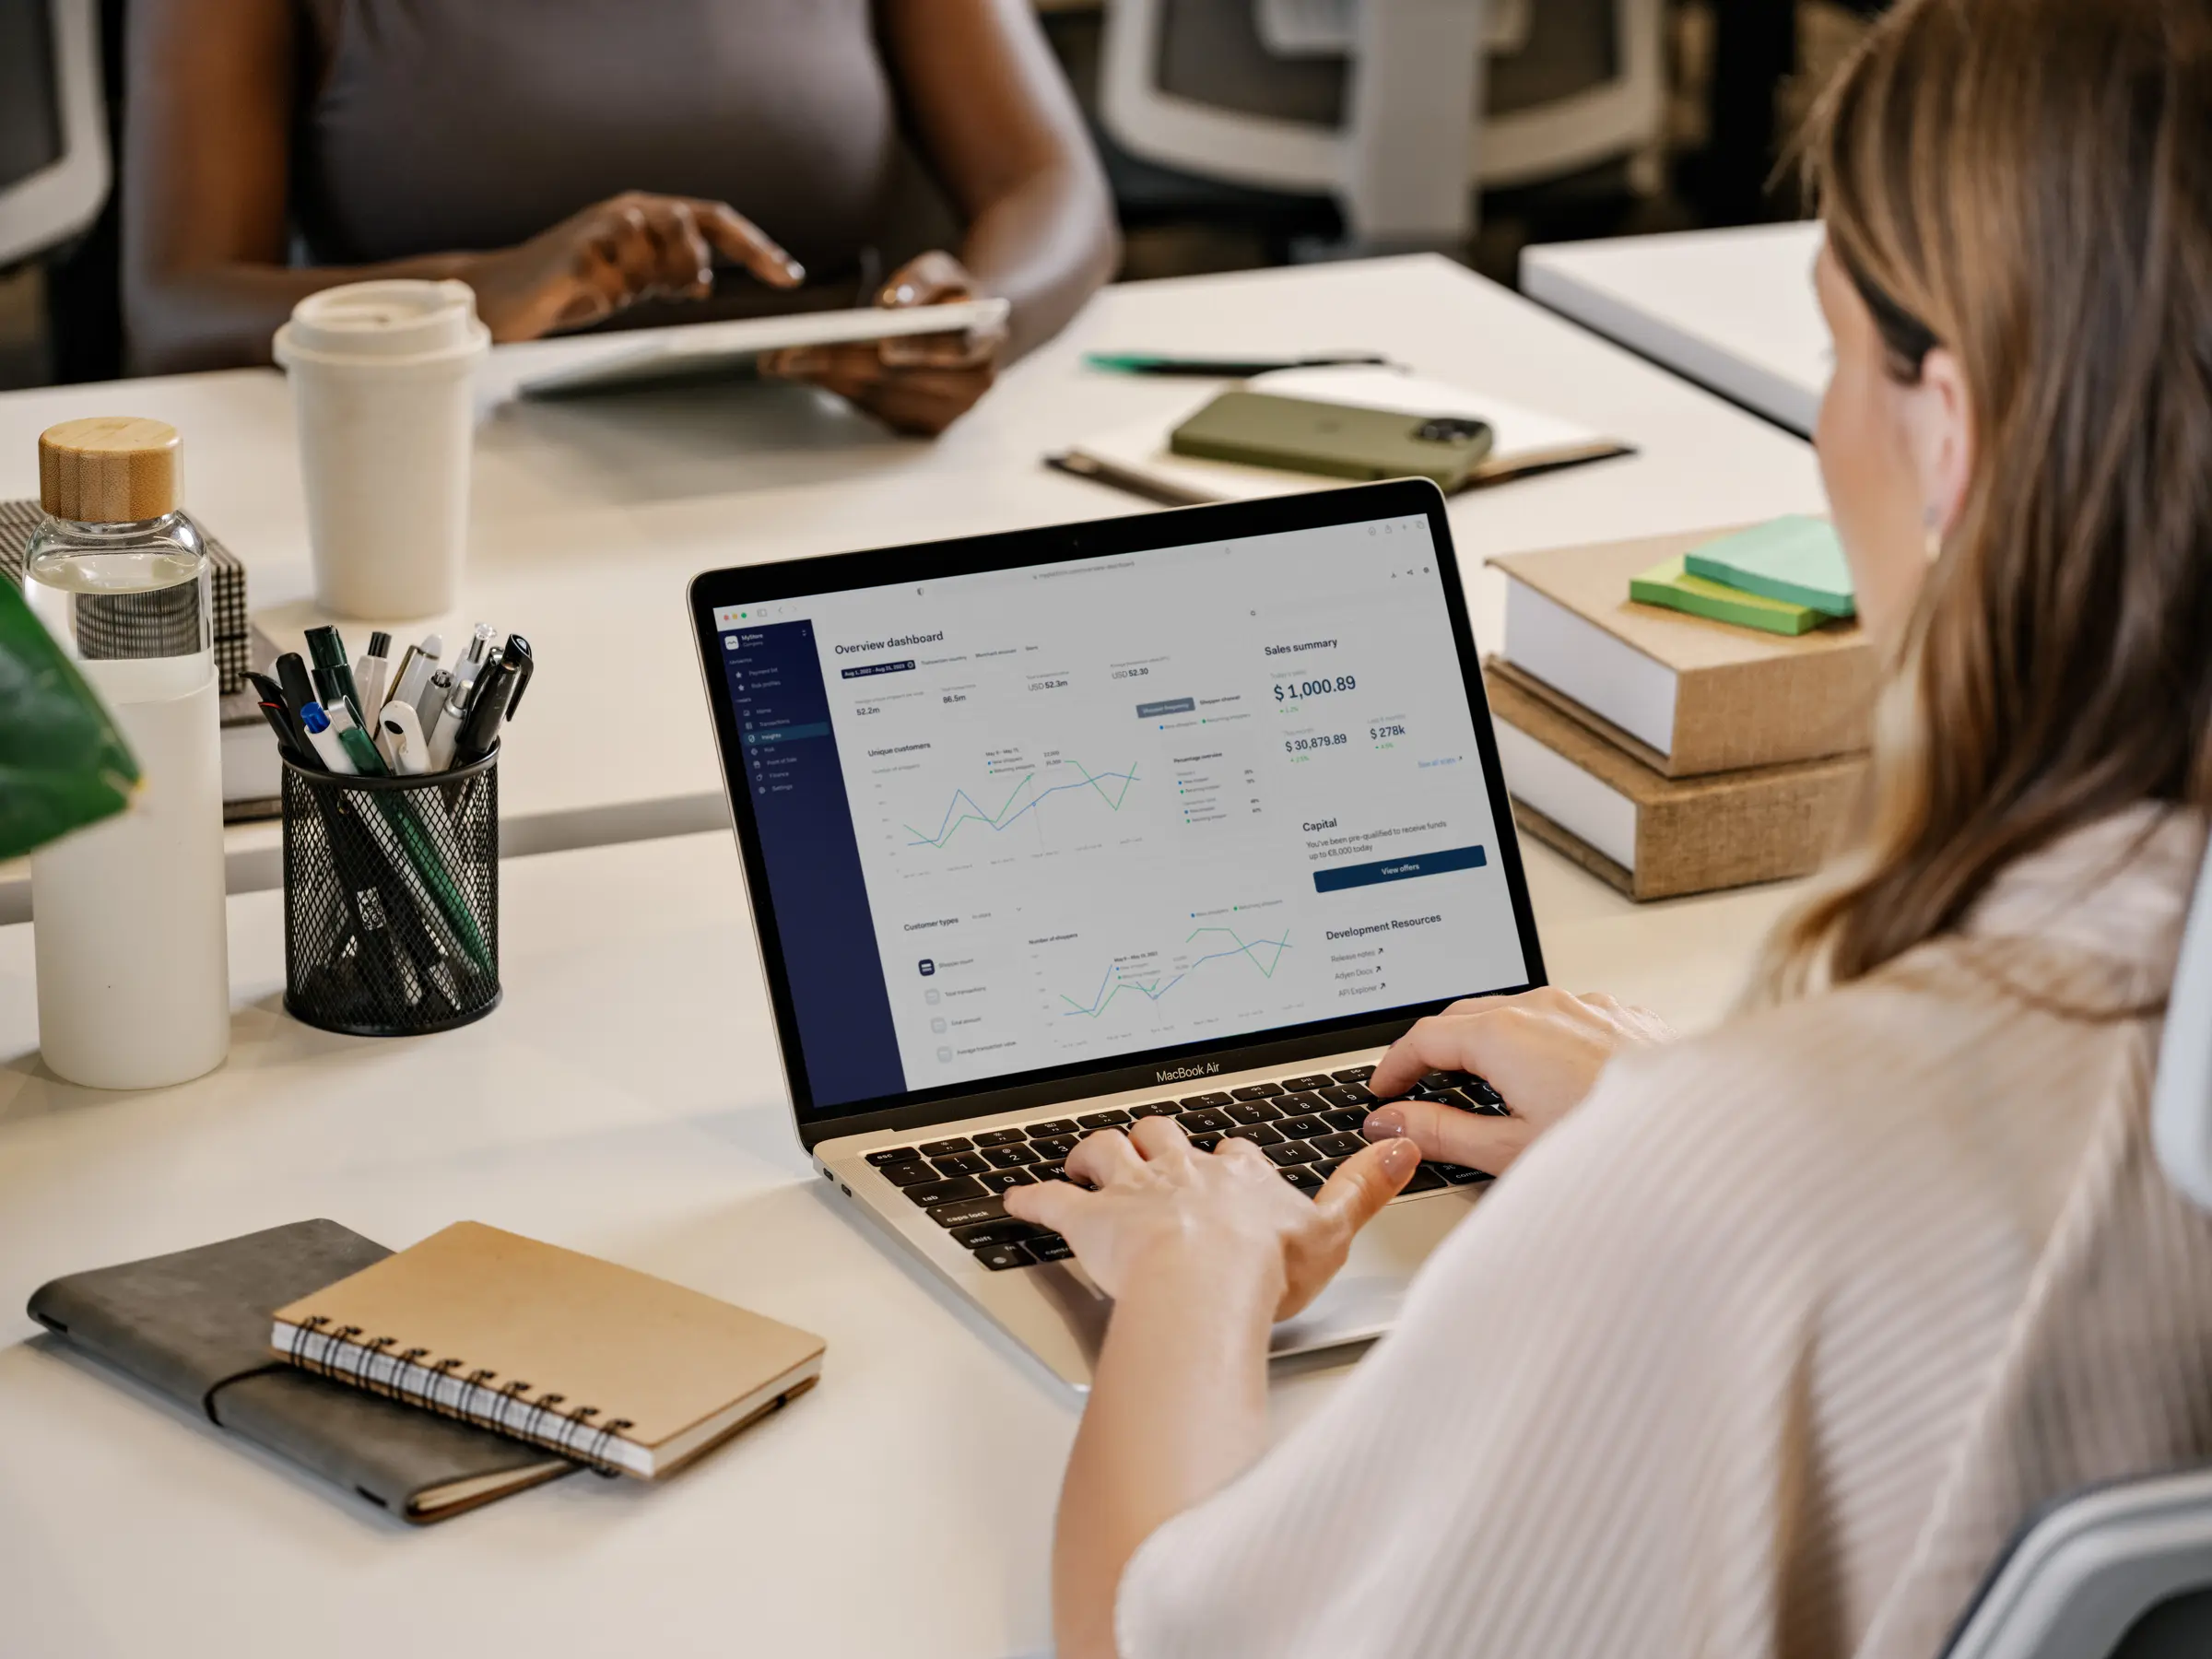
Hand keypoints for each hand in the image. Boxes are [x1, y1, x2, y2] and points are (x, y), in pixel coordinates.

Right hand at [465, 192, 804, 341]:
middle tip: (677, 291)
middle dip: (692, 266)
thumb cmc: (570, 285)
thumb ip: (666, 275)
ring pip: (658, 256)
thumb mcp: (630, 279)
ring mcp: (600, 229)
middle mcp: (627, 211)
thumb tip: (703, 282)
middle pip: (690, 228)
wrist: (504, 293)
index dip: (756, 247)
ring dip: (648, 284)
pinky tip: (589, 293)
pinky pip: (620, 284)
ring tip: (617, 288)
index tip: (788, 277)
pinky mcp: (576, 256)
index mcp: (646, 213)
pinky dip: (615, 297)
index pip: (714, 219)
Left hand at [760, 250, 1006, 435]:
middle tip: (789, 354)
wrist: (971, 334)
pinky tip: (808, 373)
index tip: (882, 344)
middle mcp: (972, 387)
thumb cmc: (951, 297)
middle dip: (842, 362)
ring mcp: (948, 414)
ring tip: (784, 362)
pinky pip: (875, 410)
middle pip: (900, 378)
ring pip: (880, 397)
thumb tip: (891, 306)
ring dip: (829, 379)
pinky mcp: (923, 428)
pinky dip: (840, 390)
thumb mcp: (944, 270)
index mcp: (986, 342)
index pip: (951, 348)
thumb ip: (923, 279)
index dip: (917, 346)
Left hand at [1004, 1115, 1419, 1318]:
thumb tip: (1404, 1150)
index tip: (1226, 1163)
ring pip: (1108, 1152)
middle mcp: (1183, 1173)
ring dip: (1095, 1155)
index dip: (1226, 1160)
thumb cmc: (1265, 1270)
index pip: (1232, 1154)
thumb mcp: (1336, 1231)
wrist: (1207, 1285)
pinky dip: (1032, 1198)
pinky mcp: (1090, 1219)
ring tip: (1085, 1161)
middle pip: (1163, 1137)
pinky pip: (1053, 1200)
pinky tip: (1015, 1199)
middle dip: (1154, 1141)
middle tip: (1146, 1149)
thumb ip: (1367, 1190)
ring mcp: (1134, 1192)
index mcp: (1238, 1176)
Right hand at [1362, 987, 1673, 1176]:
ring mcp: (1589, 1006)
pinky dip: (1538, 1040)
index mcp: (1505, 1032)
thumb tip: (1393, 1121)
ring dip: (1487, 1041)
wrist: (1710, 1142)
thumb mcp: (1510, 1151)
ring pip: (1517, 1011)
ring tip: (1479, 1085)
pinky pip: (1565, 1017)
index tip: (1382, 1092)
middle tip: (1416, 1088)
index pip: (1425, 1036)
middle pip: (1465, 1016)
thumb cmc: (1617, 1150)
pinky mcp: (1624, 1017)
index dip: (1395, 1065)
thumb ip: (1441, 1133)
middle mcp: (1545, 1006)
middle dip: (1434, 1049)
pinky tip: (1546, 1076)